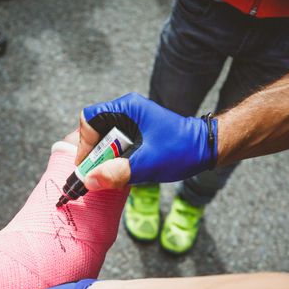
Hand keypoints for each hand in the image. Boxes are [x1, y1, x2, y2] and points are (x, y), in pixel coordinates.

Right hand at [77, 93, 216, 189]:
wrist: (205, 149)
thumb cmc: (181, 150)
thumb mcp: (148, 163)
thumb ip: (118, 172)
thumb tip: (89, 181)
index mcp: (127, 107)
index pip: (90, 119)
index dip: (84, 143)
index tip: (86, 166)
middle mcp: (125, 111)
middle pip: (94, 132)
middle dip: (93, 156)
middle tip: (97, 176)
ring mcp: (129, 122)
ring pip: (103, 142)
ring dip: (103, 161)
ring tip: (110, 177)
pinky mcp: (133, 134)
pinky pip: (113, 148)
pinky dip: (113, 162)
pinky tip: (121, 174)